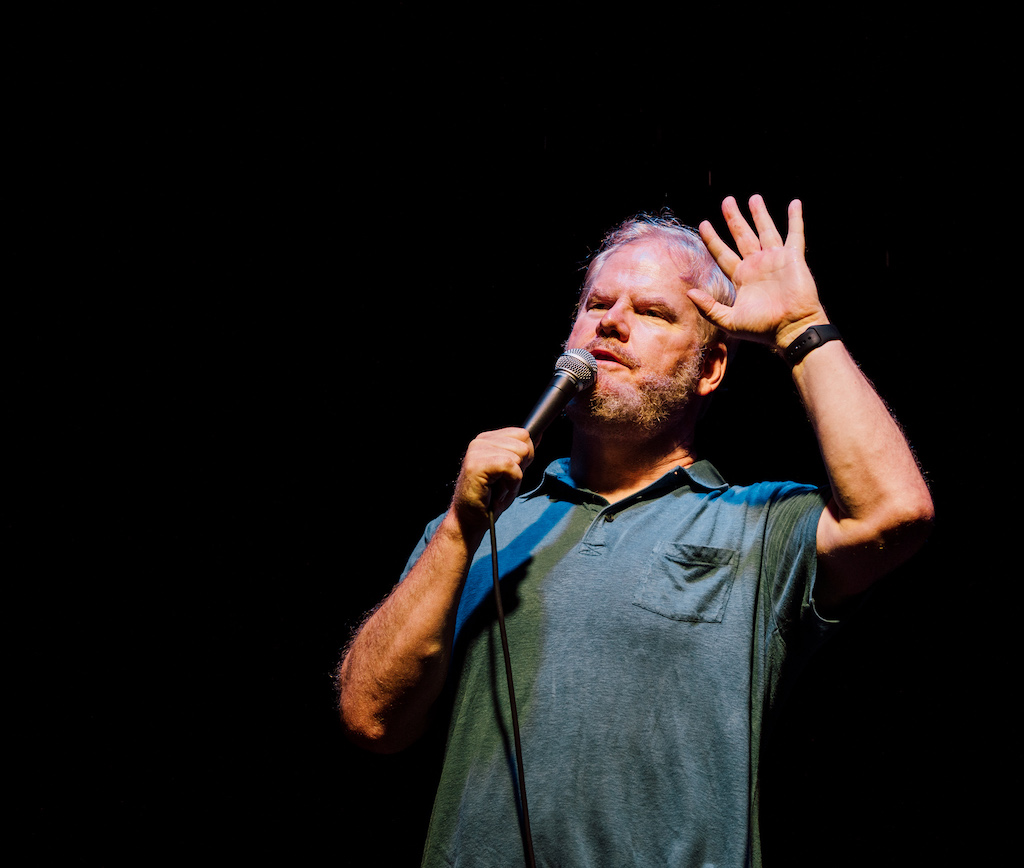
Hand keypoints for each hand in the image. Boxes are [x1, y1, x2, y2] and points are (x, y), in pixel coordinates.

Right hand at [449, 428, 533, 529]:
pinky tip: (500, 490)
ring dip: (515, 477)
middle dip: (521, 467)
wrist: (471, 519)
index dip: (525, 455)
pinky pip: (510, 465)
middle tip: (504, 482)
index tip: (512, 472)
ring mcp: (476, 452)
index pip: (522, 434)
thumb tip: (538, 435)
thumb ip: (523, 452)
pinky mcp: (477, 465)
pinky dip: (511, 481)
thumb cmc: (491, 497)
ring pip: (518, 455)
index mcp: (487, 439)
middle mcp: (480, 442)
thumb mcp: (512, 470)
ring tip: (499, 486)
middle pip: (523, 444)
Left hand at [691, 195, 827, 349]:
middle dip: (734, 218)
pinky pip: (795, 234)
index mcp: (741, 278)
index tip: (703, 224)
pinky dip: (795, 218)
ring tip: (754, 198)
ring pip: (765, 230)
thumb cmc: (763, 329)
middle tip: (727, 201)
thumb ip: (709, 307)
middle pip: (742, 236)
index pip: (722, 253)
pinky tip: (794, 203)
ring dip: (760, 213)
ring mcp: (775, 260)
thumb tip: (689, 293)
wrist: (791, 328)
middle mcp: (757, 265)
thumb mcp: (730, 320)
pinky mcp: (793, 257)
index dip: (713, 239)